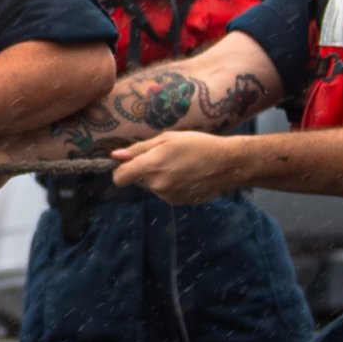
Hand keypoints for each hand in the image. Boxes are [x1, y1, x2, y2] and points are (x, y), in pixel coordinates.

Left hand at [111, 132, 247, 204]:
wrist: (227, 164)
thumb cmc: (197, 145)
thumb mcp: (167, 139)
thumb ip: (140, 148)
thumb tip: (116, 156)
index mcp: (151, 166)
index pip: (119, 178)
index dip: (120, 170)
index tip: (129, 163)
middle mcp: (157, 185)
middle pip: (136, 181)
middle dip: (144, 171)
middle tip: (163, 158)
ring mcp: (167, 196)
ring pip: (151, 187)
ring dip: (158, 178)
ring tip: (178, 165)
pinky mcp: (177, 202)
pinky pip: (164, 193)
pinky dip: (170, 185)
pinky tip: (185, 176)